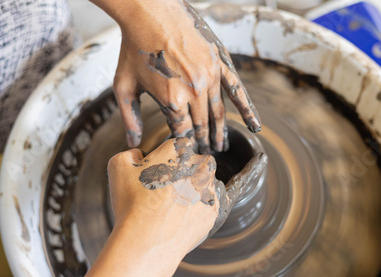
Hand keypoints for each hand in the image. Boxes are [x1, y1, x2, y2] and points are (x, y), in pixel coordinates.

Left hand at [92, 0, 260, 153]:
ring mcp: (210, 77)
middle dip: (202, 143)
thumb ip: (129, 118)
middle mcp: (194, 92)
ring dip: (220, 132)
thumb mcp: (125, 86)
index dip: (184, 147)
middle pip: (201, 126)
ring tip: (220, 146)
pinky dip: (247, 110)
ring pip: (219, 113)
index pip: (182, 134)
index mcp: (172, 101)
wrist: (149, 12)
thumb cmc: (134, 48)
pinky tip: (255, 126)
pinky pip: (237, 90)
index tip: (186, 157)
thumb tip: (132, 143)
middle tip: (205, 155)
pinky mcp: (219, 64)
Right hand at [107, 137, 267, 251]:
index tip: (152, 183)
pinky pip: (238, 186)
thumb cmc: (130, 203)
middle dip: (180, 176)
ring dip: (194, 189)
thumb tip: (141, 155)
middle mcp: (199, 163)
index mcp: (178, 148)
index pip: (174, 150)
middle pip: (193, 164)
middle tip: (161, 198)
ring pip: (205, 181)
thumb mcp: (118, 166)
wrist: (146, 241)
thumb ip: (132, 151)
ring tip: (172, 211)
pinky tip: (262, 158)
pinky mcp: (219, 207)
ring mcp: (211, 186)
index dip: (160, 167)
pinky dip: (252, 170)